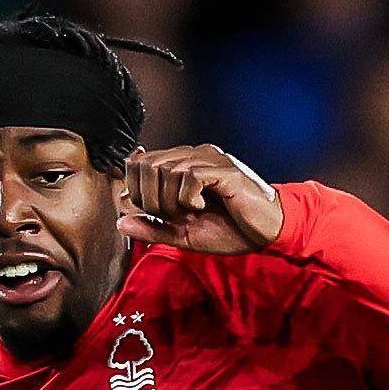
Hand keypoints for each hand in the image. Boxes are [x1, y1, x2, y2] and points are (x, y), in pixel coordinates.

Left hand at [117, 145, 284, 253]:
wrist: (269, 232)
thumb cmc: (231, 231)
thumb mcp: (184, 235)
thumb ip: (153, 228)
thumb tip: (119, 223)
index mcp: (183, 164)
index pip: (140, 162)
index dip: (133, 188)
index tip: (146, 210)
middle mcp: (194, 154)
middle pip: (147, 165)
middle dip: (149, 198)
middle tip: (171, 215)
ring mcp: (210, 159)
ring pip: (166, 169)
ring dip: (169, 200)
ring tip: (189, 213)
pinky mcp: (224, 169)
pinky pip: (189, 176)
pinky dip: (188, 197)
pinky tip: (203, 206)